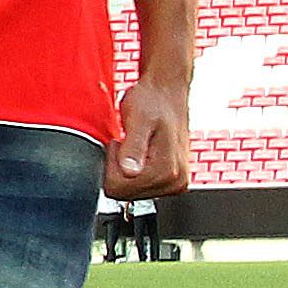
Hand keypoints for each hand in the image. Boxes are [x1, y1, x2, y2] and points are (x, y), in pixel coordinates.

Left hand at [105, 70, 190, 198]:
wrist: (167, 93)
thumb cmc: (152, 101)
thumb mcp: (138, 119)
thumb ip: (133, 147)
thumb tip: (129, 172)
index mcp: (167, 171)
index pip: (118, 188)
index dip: (112, 164)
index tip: (122, 143)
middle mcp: (175, 182)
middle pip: (123, 194)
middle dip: (118, 168)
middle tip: (128, 144)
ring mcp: (175, 184)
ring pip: (129, 192)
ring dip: (125, 170)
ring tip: (136, 146)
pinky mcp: (172, 182)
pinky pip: (138, 187)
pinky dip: (133, 171)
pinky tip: (140, 153)